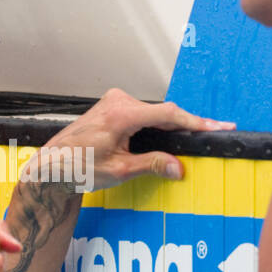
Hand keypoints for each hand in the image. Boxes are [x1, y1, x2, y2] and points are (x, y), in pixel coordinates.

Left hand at [37, 88, 234, 192]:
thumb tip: (178, 167)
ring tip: (194, 136)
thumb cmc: (78, 167)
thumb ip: (152, 165)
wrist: (53, 164)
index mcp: (122, 114)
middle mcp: (118, 101)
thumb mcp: (120, 170)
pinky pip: (142, 112)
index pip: (170, 115)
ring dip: (171, 125)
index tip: (218, 126)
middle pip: (164, 112)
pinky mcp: (111, 106)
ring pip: (153, 112)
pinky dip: (156, 123)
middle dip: (188, 125)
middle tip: (215, 132)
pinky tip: (169, 134)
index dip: (197, 122)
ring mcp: (114, 101)